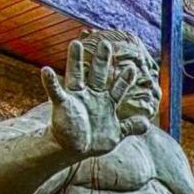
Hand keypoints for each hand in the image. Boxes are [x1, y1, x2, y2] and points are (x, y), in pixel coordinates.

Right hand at [40, 40, 148, 156]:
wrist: (74, 150)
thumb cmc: (94, 141)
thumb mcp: (115, 135)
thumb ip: (130, 126)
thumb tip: (147, 124)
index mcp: (106, 102)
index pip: (118, 88)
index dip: (125, 79)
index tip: (132, 67)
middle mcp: (92, 96)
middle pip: (98, 75)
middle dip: (102, 61)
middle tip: (105, 43)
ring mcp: (77, 99)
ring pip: (76, 76)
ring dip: (75, 60)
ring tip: (75, 43)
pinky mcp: (63, 105)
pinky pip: (55, 91)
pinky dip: (50, 82)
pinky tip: (46, 70)